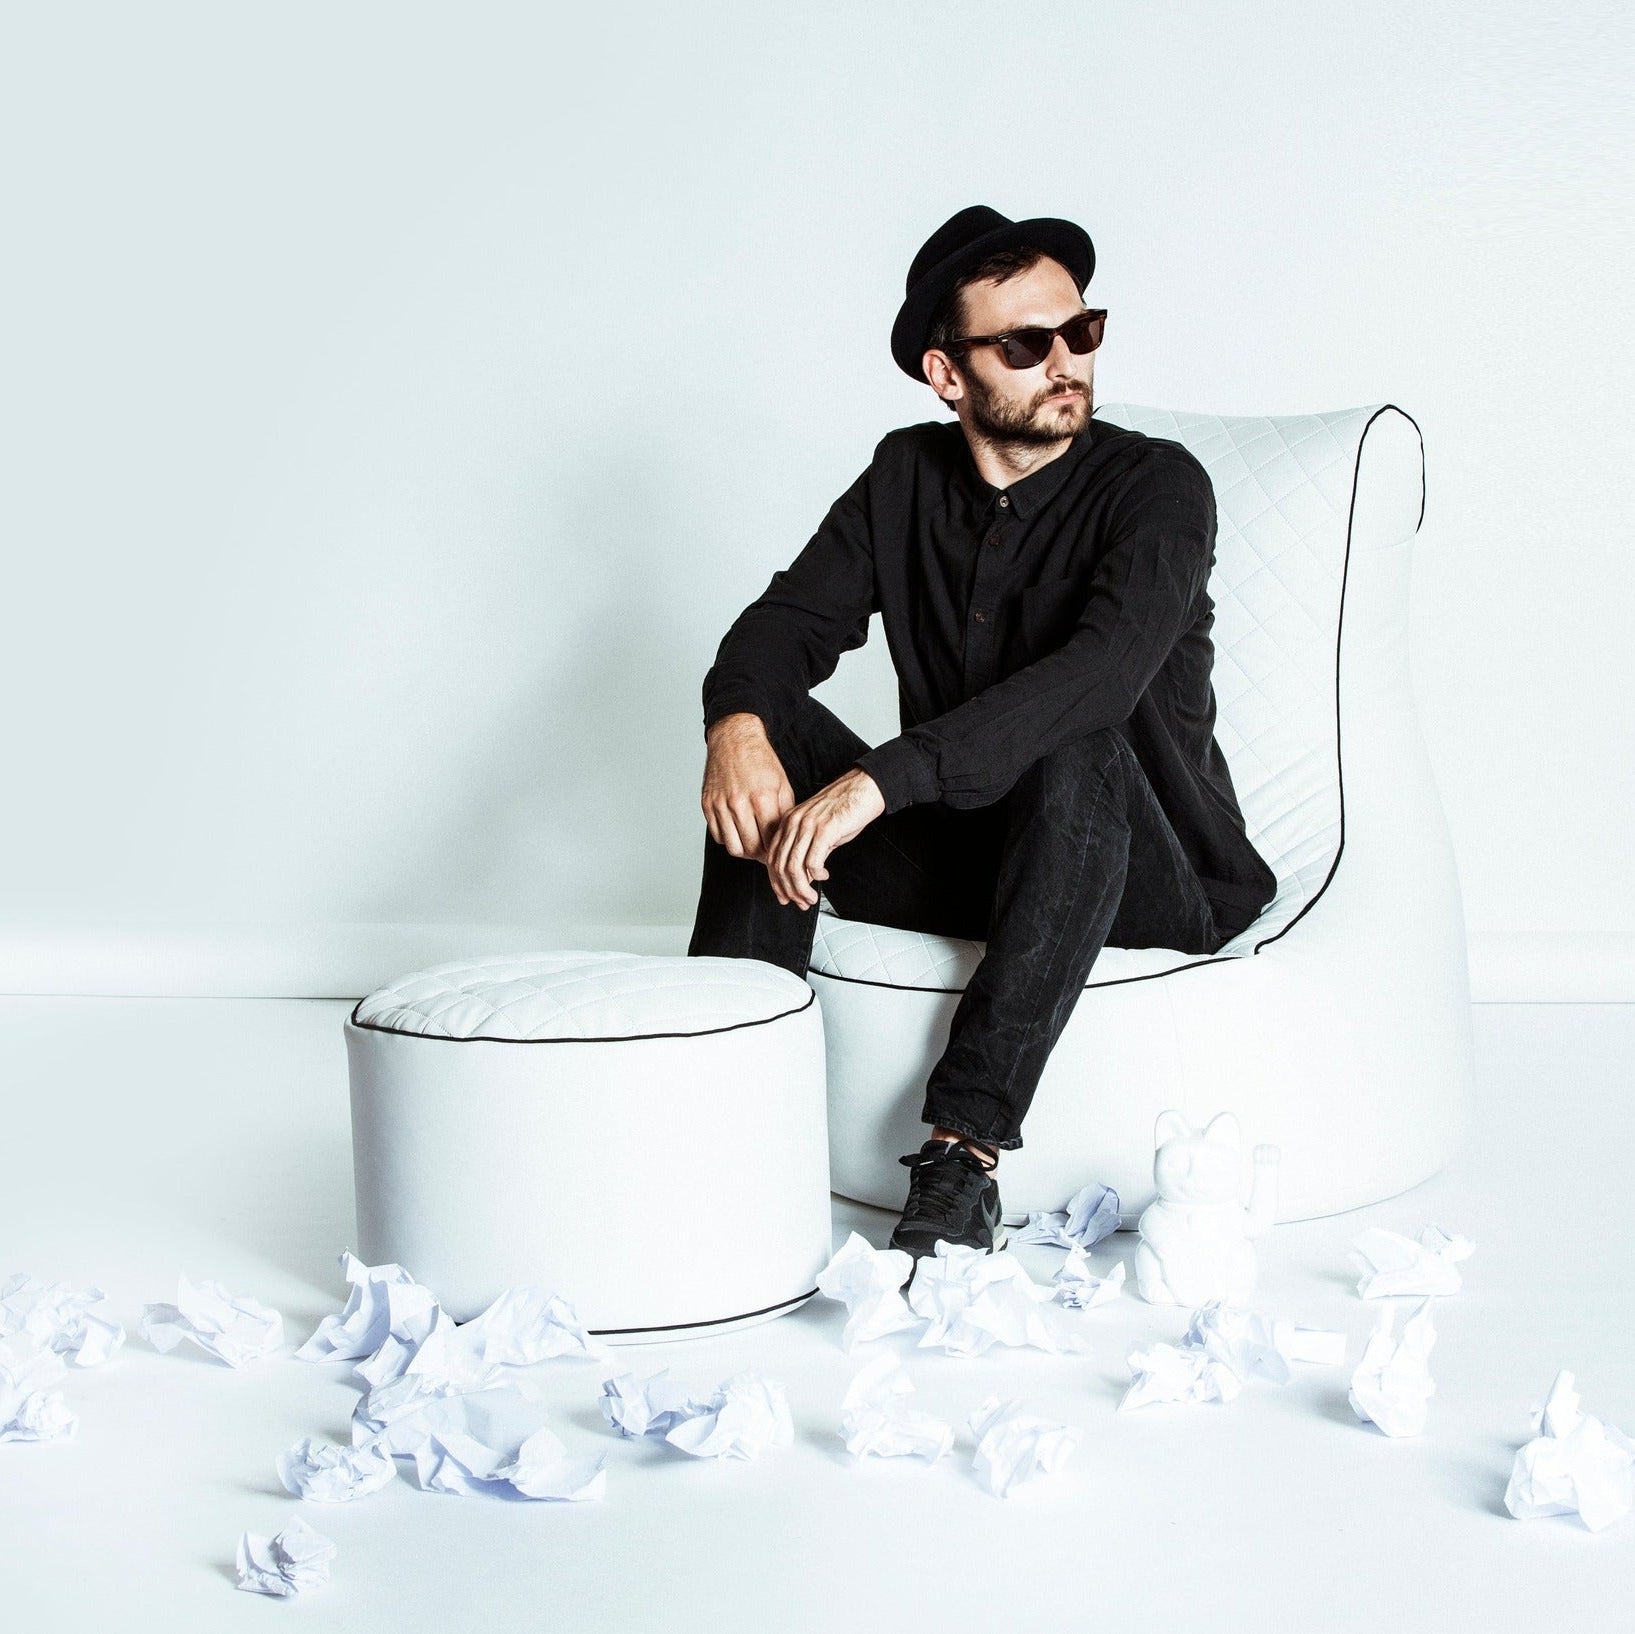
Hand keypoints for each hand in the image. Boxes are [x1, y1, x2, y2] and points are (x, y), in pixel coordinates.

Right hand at [701, 713, 795, 862]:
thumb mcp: (782, 785)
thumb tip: (785, 839)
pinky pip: (718, 836)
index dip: (777, 850)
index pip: (771, 841)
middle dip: (762, 855)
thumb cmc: (761, 762)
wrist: (734, 739)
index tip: (780, 851)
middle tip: (767, 852)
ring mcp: (720, 805)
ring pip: (733, 847)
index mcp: (762, 798)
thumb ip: (784, 814)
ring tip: (753, 845)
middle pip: (752, 849)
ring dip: (745, 851)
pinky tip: (738, 831)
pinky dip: (729, 839)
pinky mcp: (708, 805)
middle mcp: (739, 803)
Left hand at [764, 767, 884, 907]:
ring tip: (811, 897)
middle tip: (801, 902)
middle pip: (780, 865)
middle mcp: (794, 823)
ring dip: (801, 888)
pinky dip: (816, 875)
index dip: (776, 883)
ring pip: (793, 867)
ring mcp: (808, 825)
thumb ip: (806, 850)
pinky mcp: (824, 830)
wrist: (863, 788)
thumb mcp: (818, 829)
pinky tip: (824, 875)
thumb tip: (803, 876)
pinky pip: (812, 861)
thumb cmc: (844, 808)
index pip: (772, 858)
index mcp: (788, 822)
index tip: (784, 897)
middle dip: (789, 890)